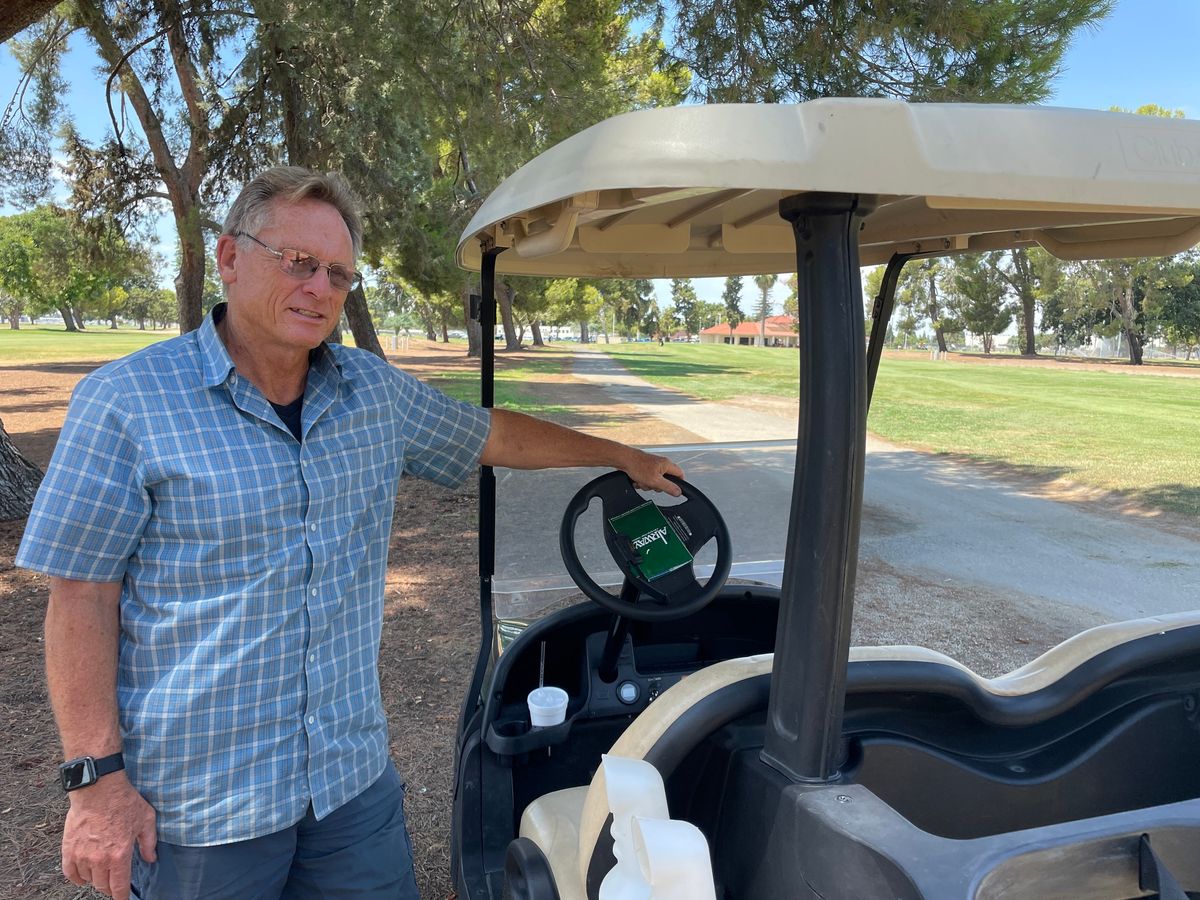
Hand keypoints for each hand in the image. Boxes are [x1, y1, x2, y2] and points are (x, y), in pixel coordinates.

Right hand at [61, 774, 156, 899]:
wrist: (99, 788)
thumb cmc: (123, 801)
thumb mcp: (146, 820)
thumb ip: (149, 842)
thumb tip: (150, 858)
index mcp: (120, 855)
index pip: (119, 887)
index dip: (121, 897)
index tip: (123, 899)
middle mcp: (99, 859)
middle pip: (102, 885)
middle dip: (110, 886)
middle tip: (114, 881)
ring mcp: (82, 855)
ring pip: (87, 880)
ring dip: (95, 878)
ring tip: (101, 870)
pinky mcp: (68, 849)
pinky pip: (70, 873)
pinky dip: (77, 877)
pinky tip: (83, 874)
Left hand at [622, 450, 684, 495]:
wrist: (623, 460)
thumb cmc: (637, 465)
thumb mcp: (655, 481)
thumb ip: (668, 487)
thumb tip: (678, 492)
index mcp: (667, 464)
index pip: (680, 474)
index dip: (679, 483)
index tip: (673, 490)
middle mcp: (661, 464)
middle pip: (665, 481)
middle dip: (657, 486)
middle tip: (652, 484)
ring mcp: (652, 466)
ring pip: (654, 481)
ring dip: (647, 484)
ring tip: (641, 480)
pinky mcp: (644, 469)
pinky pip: (646, 480)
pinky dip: (641, 481)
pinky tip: (636, 479)